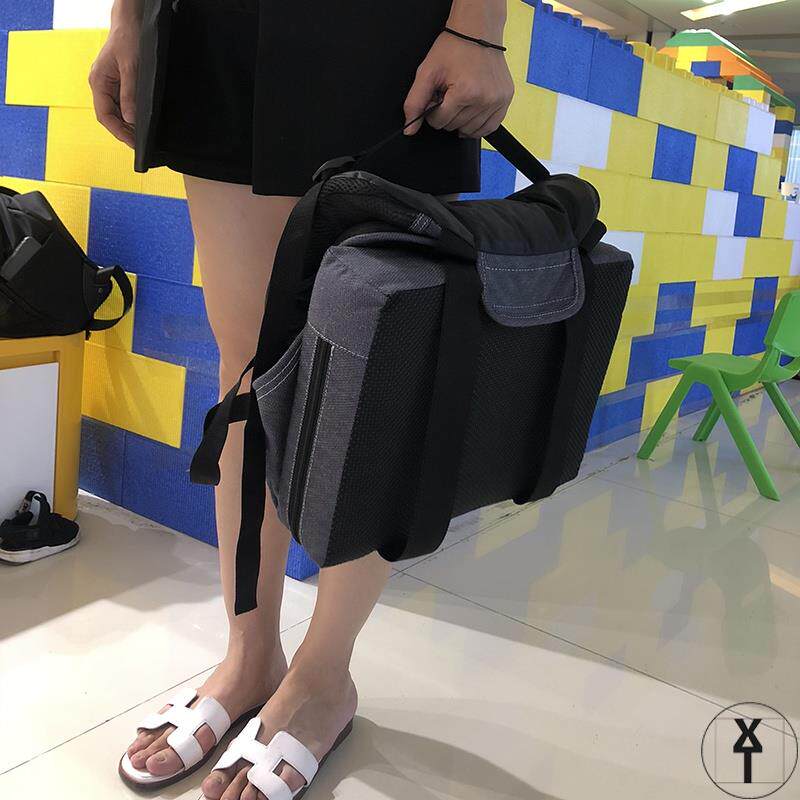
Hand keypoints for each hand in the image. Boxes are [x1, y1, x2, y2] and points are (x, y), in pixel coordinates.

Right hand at [88, 20, 140, 147]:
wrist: (131, 23)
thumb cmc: (128, 39)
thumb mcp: (131, 68)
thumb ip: (130, 94)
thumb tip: (130, 118)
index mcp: (98, 81)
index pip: (105, 115)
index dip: (118, 132)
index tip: (133, 143)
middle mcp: (101, 85)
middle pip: (110, 117)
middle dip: (124, 131)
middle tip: (140, 143)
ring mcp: (109, 85)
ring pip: (117, 113)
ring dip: (128, 125)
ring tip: (142, 136)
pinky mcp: (119, 84)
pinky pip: (123, 105)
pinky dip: (131, 115)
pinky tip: (141, 122)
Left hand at [403, 31, 513, 138]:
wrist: (478, 30)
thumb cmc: (454, 47)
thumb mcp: (427, 72)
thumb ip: (414, 103)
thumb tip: (410, 130)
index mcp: (465, 92)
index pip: (439, 122)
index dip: (433, 110)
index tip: (438, 95)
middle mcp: (484, 99)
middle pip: (454, 127)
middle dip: (447, 113)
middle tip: (449, 93)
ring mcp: (497, 101)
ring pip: (470, 130)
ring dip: (461, 119)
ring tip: (461, 97)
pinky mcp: (505, 100)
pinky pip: (490, 127)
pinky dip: (478, 125)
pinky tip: (471, 112)